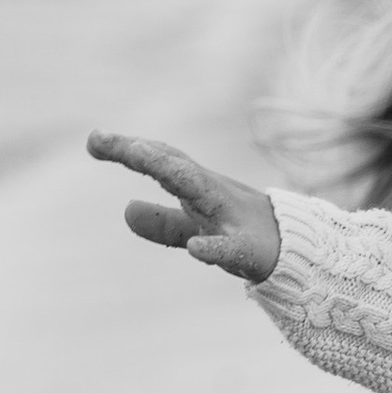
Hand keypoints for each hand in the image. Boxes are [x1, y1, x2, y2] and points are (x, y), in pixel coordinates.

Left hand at [86, 130, 280, 282]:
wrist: (297, 252)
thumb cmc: (244, 232)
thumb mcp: (196, 226)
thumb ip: (162, 221)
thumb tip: (125, 210)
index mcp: (199, 188)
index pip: (162, 162)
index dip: (128, 149)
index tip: (93, 140)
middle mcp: (213, 193)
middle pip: (175, 167)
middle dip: (144, 152)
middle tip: (107, 140)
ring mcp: (231, 218)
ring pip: (199, 189)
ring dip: (171, 171)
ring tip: (141, 156)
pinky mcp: (248, 250)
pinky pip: (230, 248)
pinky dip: (213, 247)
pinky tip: (195, 250)